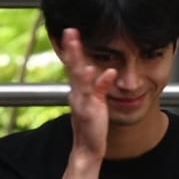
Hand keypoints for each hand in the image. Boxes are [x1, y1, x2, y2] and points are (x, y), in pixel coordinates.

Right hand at [60, 28, 116, 159]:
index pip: (73, 65)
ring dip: (77, 58)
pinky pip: (96, 93)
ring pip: (79, 76)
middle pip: (72, 66)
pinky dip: (102, 82)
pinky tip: (109, 72)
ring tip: (75, 41)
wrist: (87, 148)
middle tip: (69, 30)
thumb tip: (107, 71)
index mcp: (77, 90)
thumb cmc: (91, 125)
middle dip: (71, 48)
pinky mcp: (91, 110)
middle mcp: (77, 93)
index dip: (71, 49)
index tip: (70, 31)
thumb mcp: (95, 102)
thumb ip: (99, 85)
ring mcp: (83, 100)